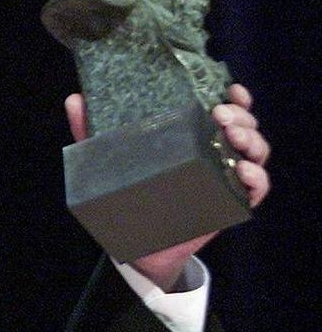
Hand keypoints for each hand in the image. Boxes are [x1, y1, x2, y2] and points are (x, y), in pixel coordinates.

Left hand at [64, 83, 270, 289]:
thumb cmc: (125, 193)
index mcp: (192, 135)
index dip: (235, 96)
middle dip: (242, 115)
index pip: (224, 107)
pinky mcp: (229, 205)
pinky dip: (256, 177)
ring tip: (232, 136)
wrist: (133, 243)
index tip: (230, 89)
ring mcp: (224, 178)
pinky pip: (256, 190)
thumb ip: (90, 130)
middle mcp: (213, 152)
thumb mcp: (106, 158)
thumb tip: (74, 99)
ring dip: (253, 140)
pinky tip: (241, 170)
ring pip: (256, 151)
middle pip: (245, 125)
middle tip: (221, 114)